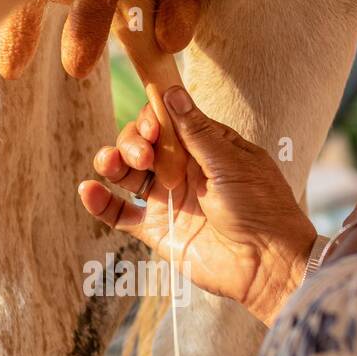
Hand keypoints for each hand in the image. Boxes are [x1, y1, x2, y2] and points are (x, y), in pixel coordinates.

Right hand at [78, 85, 315, 326]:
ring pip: (127, 174)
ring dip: (112, 163)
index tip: (152, 126)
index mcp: (206, 147)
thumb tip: (172, 91)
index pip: (167, 120)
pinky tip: (89, 191)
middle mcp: (183, 169)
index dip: (153, 117)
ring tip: (110, 164)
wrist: (267, 264)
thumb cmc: (261, 208)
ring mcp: (168, 199)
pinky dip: (101, 202)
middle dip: (134, 142)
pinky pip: (121, 213)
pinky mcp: (157, 230)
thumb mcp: (231, 162)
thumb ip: (197, 131)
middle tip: (145, 156)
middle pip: (142, 144)